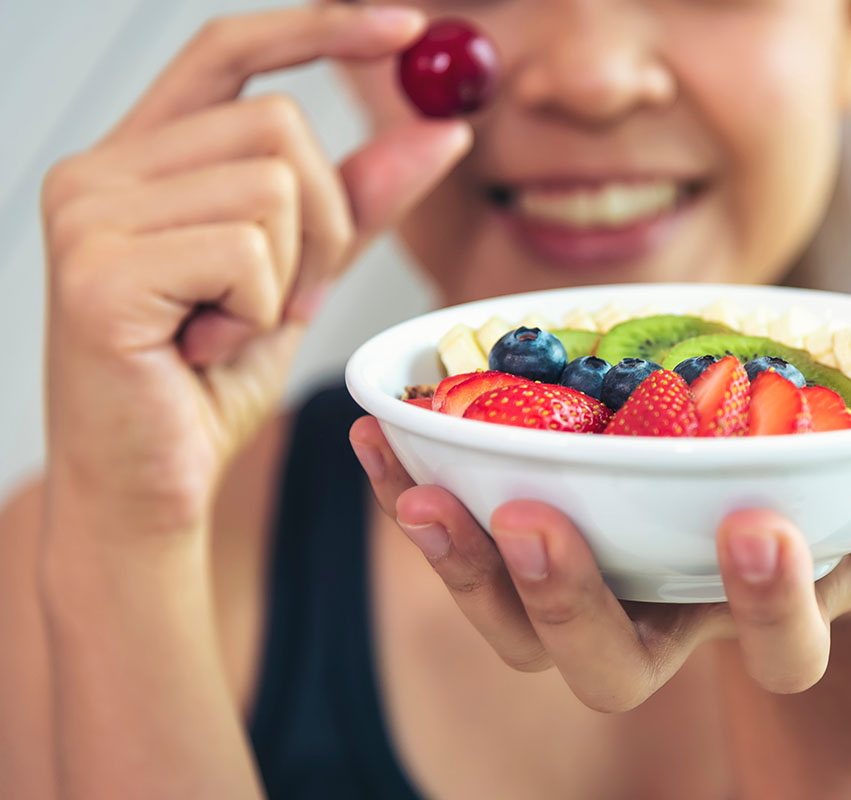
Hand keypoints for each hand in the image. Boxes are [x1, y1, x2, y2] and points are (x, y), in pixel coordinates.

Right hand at [41, 6, 469, 535]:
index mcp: (137, 160)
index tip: (407, 26)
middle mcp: (97, 171)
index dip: (318, 28)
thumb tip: (440, 130)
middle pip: (278, 124)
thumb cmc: (210, 385)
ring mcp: (87, 216)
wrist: (150, 488)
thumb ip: (361, 201)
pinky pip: (247, 250)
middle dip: (328, 221)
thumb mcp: (301, 277)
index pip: (229, 53)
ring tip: (239, 326)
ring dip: (295, 272)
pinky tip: (208, 349)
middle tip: (292, 297)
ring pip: (273, 185)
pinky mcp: (98, 272)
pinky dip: (260, 309)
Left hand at [350, 416, 850, 710]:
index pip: (778, 650)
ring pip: (518, 626)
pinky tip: (378, 431)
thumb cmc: (835, 497)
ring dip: (464, 565)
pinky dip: (415, 487)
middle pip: (608, 664)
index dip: (770, 606)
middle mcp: (669, 622)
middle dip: (572, 602)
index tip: (761, 527)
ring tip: (423, 493)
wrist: (752, 480)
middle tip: (538, 522)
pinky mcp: (526, 540)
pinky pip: (463, 534)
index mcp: (765, 615)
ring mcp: (594, 589)